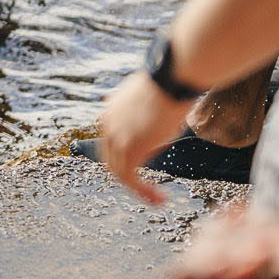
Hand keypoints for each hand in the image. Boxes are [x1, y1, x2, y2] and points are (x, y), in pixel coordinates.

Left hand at [95, 66, 194, 204]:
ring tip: (158, 200)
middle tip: (149, 190)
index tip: (150, 165)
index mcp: (110, 112)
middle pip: (112, 160)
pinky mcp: (129, 148)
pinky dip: (143, 192)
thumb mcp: (151, 96)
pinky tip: (160, 199)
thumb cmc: (170, 82)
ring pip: (120, 172)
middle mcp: (107, 124)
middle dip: (130, 176)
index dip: (130, 157)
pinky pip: (130, 178)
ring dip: (138, 190)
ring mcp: (116, 137)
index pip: (112, 143)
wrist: (171, 77)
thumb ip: (146, 110)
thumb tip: (160, 116)